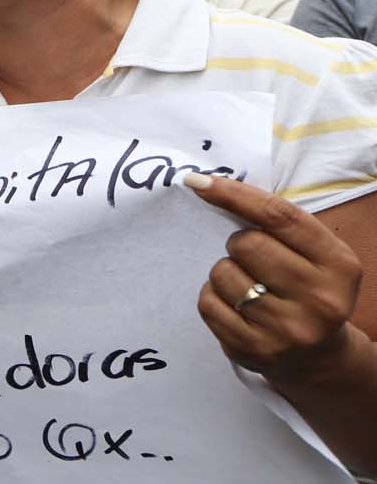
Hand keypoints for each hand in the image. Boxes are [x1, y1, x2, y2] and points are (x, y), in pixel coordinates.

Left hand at [188, 174, 362, 383]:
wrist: (316, 356)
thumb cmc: (305, 287)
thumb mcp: (313, 254)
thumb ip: (276, 223)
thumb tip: (205, 185)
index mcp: (339, 265)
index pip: (279, 217)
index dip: (235, 194)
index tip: (198, 181)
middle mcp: (319, 299)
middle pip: (246, 244)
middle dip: (240, 245)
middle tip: (254, 261)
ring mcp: (287, 329)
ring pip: (223, 272)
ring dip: (225, 271)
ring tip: (249, 287)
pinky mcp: (254, 349)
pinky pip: (208, 302)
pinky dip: (213, 296)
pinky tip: (236, 307)